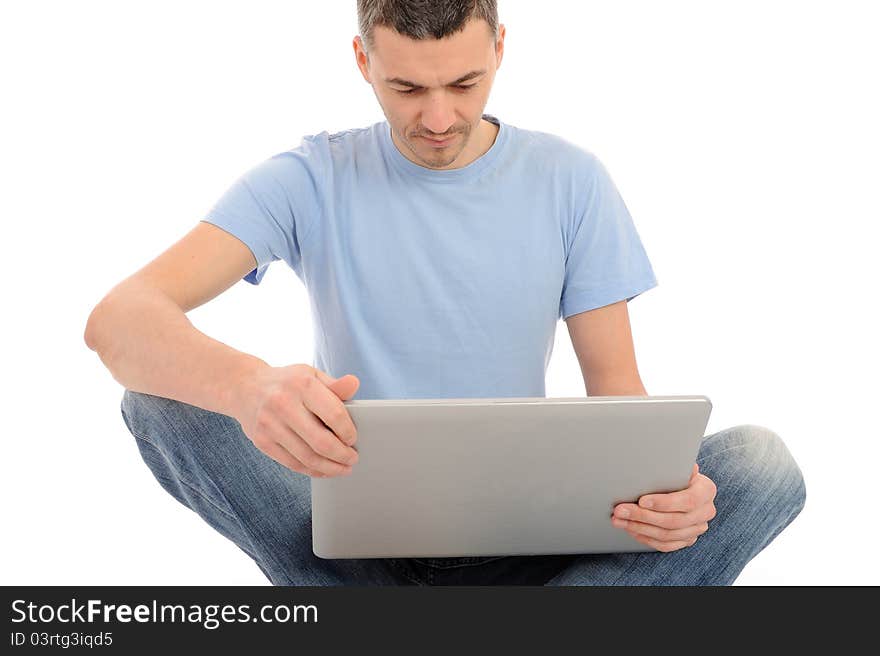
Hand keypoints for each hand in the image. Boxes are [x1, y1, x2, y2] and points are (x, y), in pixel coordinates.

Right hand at [234, 364, 360, 477]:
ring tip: (343, 468)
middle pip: (321, 441)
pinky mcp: (262, 441)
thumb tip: (354, 383)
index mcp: (302, 384)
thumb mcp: (312, 375)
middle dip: (342, 455)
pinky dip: (312, 471)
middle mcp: (283, 404)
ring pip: (307, 457)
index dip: (348, 432)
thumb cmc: (288, 383)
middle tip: (352, 459)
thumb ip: (334, 385)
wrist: (245, 387)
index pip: (334, 414)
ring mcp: (270, 424)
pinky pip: (292, 463)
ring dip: (330, 468)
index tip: (354, 439)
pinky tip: (324, 470)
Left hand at [610, 463, 717, 551]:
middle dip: (642, 516)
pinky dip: (646, 538)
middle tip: (620, 510)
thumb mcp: (678, 465)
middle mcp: (706, 512)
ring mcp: (697, 528)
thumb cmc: (677, 473)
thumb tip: (670, 462)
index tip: (641, 500)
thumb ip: (675, 465)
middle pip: (673, 521)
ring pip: (667, 535)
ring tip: (619, 520)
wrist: (686, 486)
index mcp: (706, 490)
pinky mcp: (687, 540)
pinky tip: (630, 529)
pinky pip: (666, 545)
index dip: (663, 503)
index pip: (687, 501)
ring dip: (639, 528)